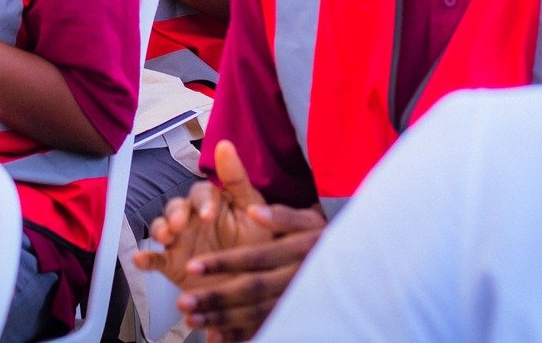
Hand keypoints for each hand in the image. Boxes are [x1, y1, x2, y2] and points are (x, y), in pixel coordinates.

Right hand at [133, 141, 275, 288]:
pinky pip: (154, 259)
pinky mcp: (172, 263)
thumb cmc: (255, 244)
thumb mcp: (253, 211)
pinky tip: (140, 258)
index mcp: (211, 204)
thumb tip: (224, 143)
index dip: (202, 203)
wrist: (251, 286)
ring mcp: (180, 240)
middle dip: (175, 214)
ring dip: (159, 230)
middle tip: (180, 225)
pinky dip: (144, 258)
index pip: (201, 194)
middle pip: (175, 207)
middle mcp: (192, 219)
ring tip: (165, 237)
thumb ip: (237, 179)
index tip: (208, 216)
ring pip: (161, 228)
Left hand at [177, 203, 325, 340]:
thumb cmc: (326, 239)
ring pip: (257, 314)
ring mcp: (297, 303)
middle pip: (252, 290)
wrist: (357, 269)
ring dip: (223, 319)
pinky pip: (267, 328)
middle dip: (217, 297)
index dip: (223, 263)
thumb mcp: (312, 221)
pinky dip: (241, 336)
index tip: (192, 268)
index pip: (255, 258)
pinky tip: (217, 338)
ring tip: (192, 320)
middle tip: (184, 302)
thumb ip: (283, 216)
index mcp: (298, 251)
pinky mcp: (296, 319)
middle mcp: (297, 280)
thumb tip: (253, 211)